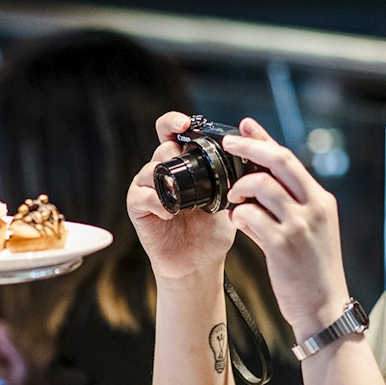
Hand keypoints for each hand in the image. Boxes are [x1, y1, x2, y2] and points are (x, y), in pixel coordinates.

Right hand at [127, 111, 236, 280]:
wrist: (200, 262)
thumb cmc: (212, 231)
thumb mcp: (228, 198)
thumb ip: (233, 176)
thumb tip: (248, 154)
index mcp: (183, 164)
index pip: (171, 132)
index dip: (174, 122)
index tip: (185, 123)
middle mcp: (162, 172)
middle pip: (162, 147)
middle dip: (174, 152)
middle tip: (187, 164)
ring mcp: (148, 188)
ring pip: (151, 169)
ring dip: (167, 179)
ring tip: (184, 199)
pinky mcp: (138, 207)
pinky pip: (143, 195)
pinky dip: (158, 202)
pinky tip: (171, 214)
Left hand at [220, 118, 349, 333]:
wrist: (324, 308)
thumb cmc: (312, 270)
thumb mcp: (311, 230)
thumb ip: (289, 205)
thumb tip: (255, 183)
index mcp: (322, 200)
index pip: (290, 159)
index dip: (265, 139)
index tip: (245, 125)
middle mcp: (314, 207)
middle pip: (279, 161)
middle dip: (250, 147)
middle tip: (228, 143)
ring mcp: (300, 225)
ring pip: (261, 186)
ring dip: (240, 187)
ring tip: (233, 198)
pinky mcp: (282, 245)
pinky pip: (251, 217)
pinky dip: (239, 215)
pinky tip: (238, 222)